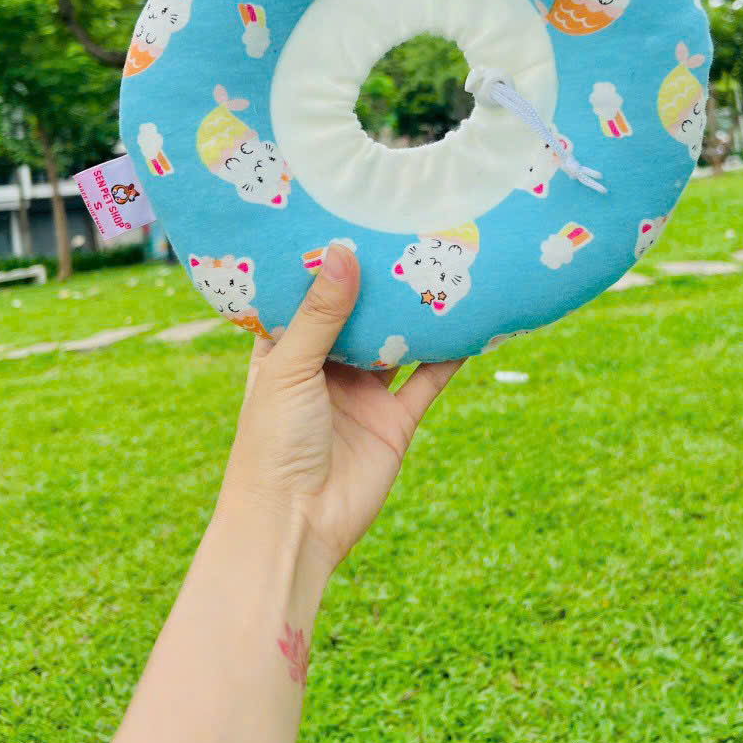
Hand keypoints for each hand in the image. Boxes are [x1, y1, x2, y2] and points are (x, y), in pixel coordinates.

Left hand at [217, 245, 462, 575]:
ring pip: (396, 342)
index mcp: (285, 351)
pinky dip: (450, 353)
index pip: (304, 297)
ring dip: (416, 312)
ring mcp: (362, 394)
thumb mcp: (290, 368)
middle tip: (405, 229)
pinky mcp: (395, 421)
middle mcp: (325, 367)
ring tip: (443, 263)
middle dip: (378, 281)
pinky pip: (428, 379)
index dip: (322, 263)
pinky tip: (471, 320)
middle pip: (356, 315)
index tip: (345, 218)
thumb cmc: (271, 442)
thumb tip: (345, 252)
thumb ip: (322, 313)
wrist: (295, 524)